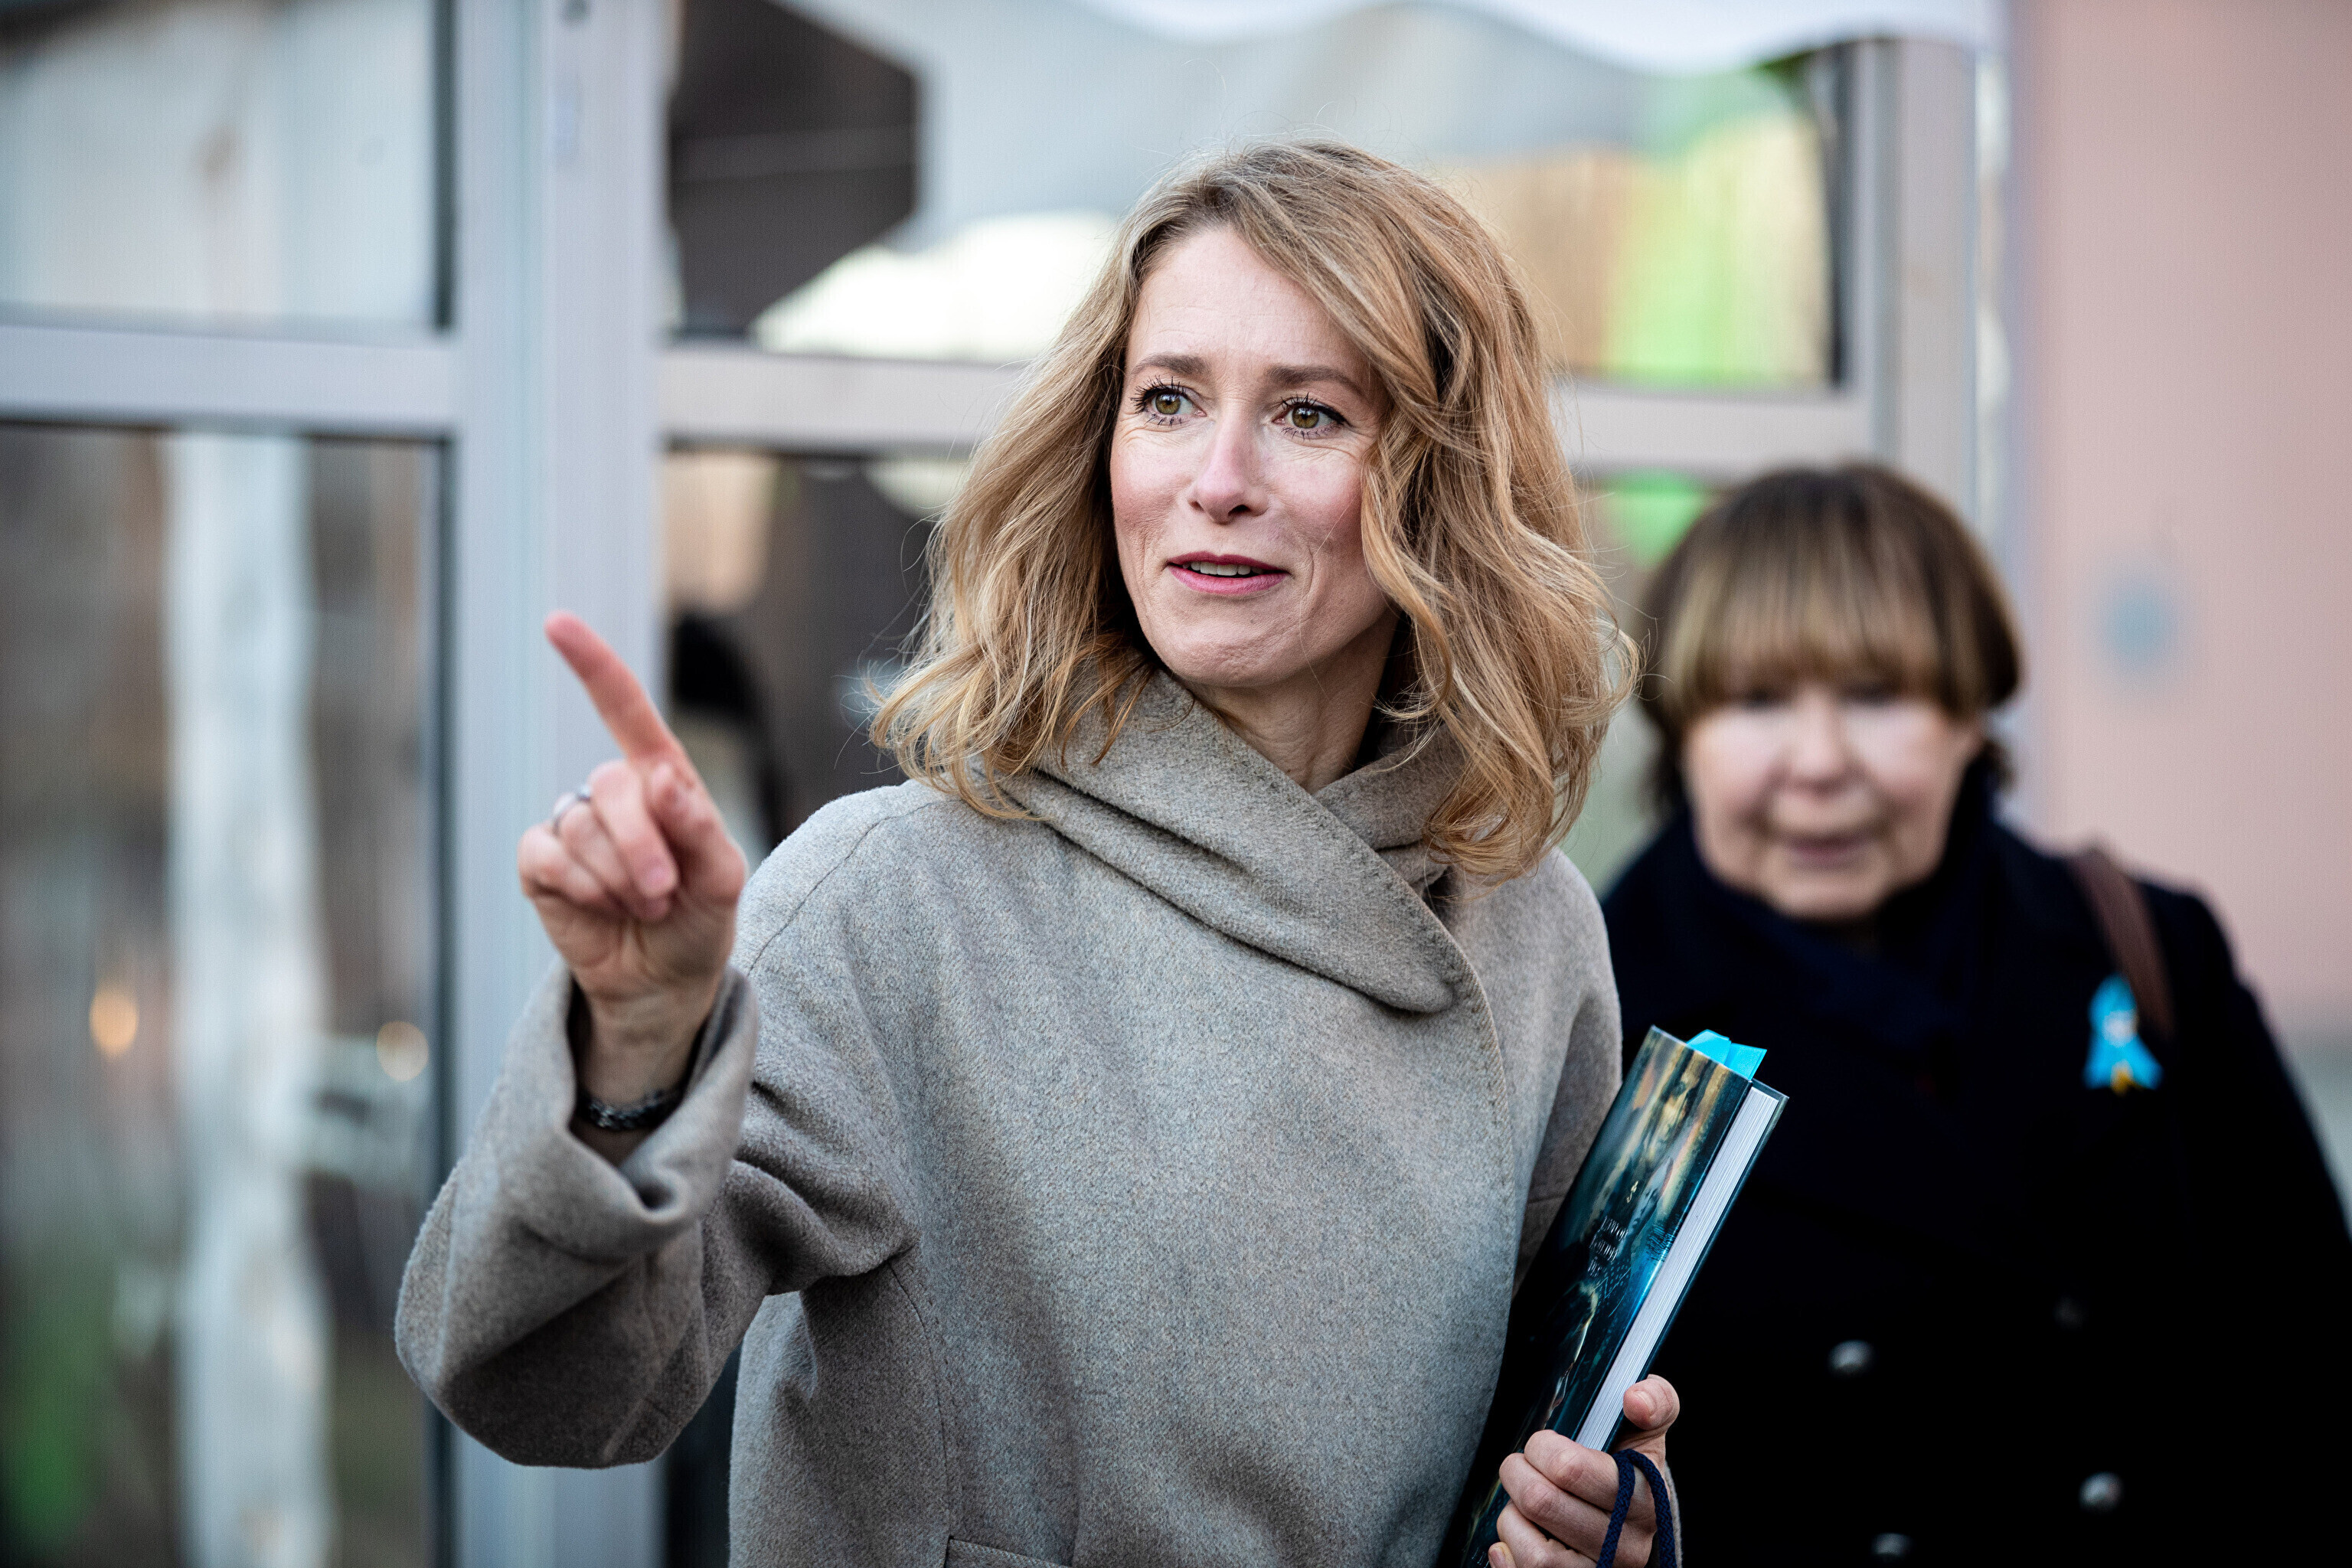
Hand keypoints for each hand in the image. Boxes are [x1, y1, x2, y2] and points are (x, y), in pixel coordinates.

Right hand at [517, 613, 747, 1124]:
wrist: (667, 981)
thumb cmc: (700, 919)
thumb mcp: (723, 877)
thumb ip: (699, 826)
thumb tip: (661, 777)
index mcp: (661, 778)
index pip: (625, 709)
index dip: (591, 664)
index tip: (556, 623)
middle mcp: (612, 793)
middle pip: (613, 786)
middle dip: (644, 848)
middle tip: (663, 897)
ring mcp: (571, 824)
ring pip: (582, 829)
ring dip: (620, 879)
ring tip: (641, 907)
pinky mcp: (540, 862)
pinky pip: (549, 857)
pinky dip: (584, 889)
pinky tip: (601, 909)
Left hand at [1491, 1376, 1678, 1567]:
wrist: (1634, 1525)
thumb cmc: (1631, 1472)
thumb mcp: (1649, 1433)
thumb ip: (1656, 1401)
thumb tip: (1635, 1399)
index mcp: (1646, 1498)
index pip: (1569, 1468)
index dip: (1542, 1448)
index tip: (1545, 1443)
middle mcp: (1629, 1546)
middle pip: (1541, 1503)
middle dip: (1518, 1473)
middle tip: (1522, 1465)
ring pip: (1535, 1552)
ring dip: (1513, 1518)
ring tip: (1524, 1502)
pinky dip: (1509, 1553)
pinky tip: (1519, 1534)